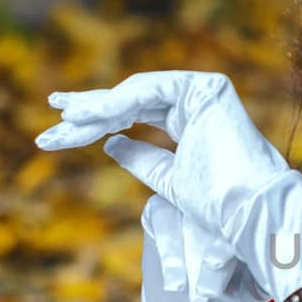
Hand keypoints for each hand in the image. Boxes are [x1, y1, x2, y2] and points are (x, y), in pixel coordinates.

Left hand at [34, 69, 301, 301]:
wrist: (249, 213)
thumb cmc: (219, 207)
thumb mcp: (169, 182)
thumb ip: (143, 159)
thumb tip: (112, 144)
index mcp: (191, 122)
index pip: (135, 114)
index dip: (96, 123)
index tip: (59, 133)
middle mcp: (197, 104)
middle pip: (131, 100)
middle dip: (89, 107)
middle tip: (52, 112)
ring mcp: (203, 93)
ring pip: (135, 93)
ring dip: (97, 108)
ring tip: (65, 122)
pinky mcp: (208, 89)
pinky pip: (150, 89)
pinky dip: (119, 102)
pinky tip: (92, 119)